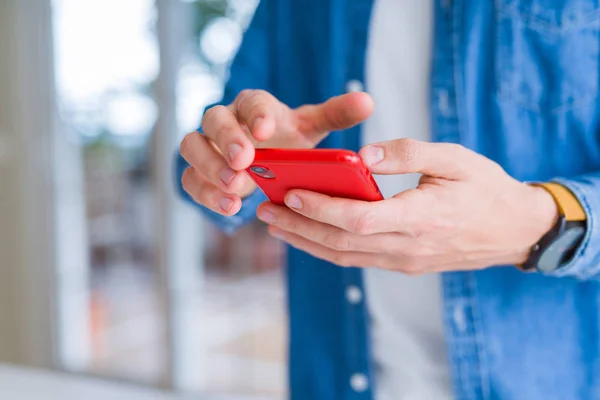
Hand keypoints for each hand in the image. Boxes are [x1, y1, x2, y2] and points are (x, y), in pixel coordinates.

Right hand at [179, 90, 373, 215]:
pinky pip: (189, 178)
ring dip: (210, 167)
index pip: (250, 101)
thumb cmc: (285, 142)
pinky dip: (204, 193)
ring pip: (191, 147)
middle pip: (212, 120)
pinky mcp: (198, 172)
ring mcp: (207, 146)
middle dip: (226, 140)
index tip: (267, 131)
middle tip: (244, 163)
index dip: (256, 114)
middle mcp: (225, 121)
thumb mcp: (311, 129)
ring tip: (234, 189)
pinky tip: (228, 206)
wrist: (260, 161)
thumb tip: (367, 100)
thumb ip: (335, 115)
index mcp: (254, 106)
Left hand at [256, 139, 558, 272]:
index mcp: (422, 217)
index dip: (322, 209)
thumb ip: (407, 153)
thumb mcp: (454, 158)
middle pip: (342, 243)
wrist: (513, 230)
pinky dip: (328, 248)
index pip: (360, 219)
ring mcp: (406, 261)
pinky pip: (358, 260)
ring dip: (307, 242)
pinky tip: (309, 235)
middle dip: (299, 228)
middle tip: (265, 212)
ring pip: (345, 257)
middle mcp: (409, 247)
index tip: (292, 194)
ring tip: (276, 225)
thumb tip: (362, 154)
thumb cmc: (485, 188)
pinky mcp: (404, 264)